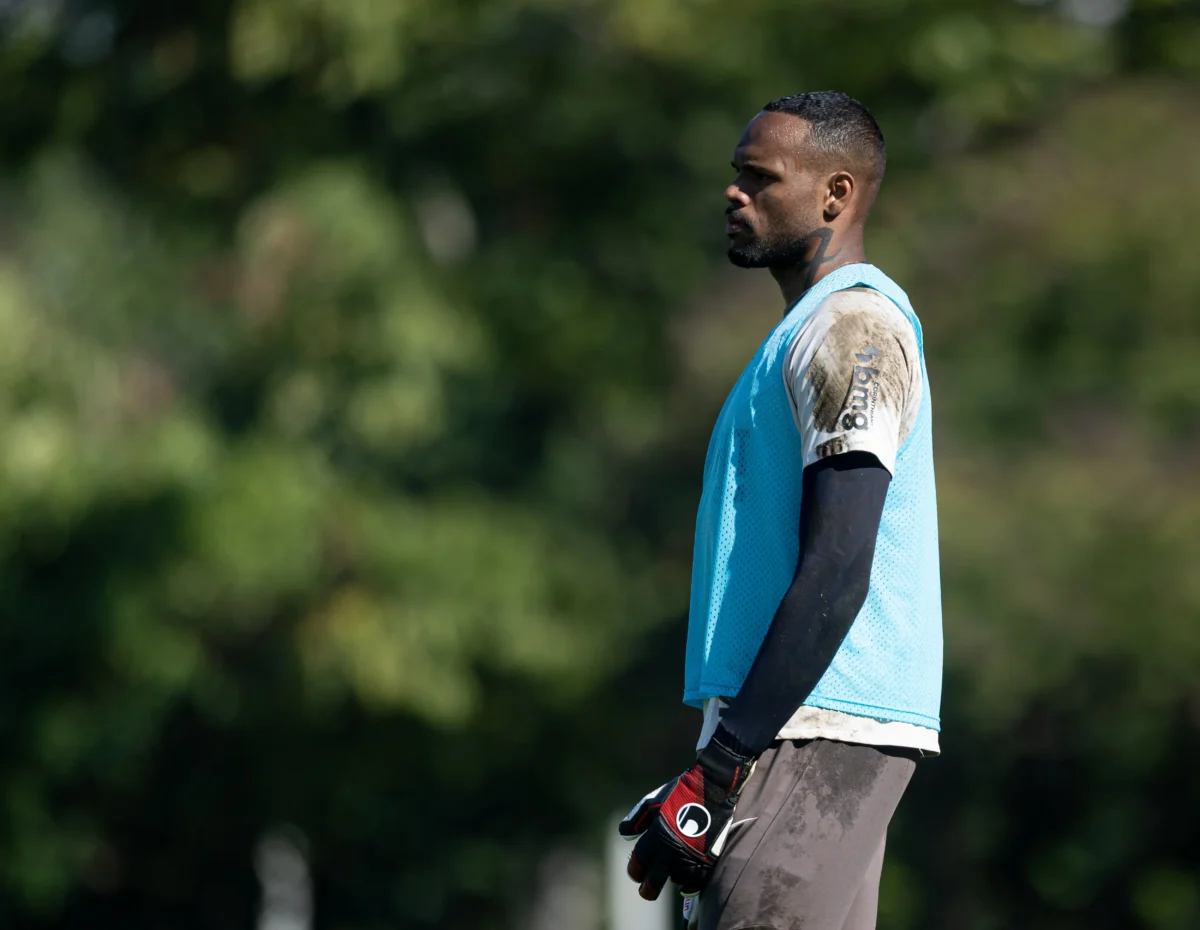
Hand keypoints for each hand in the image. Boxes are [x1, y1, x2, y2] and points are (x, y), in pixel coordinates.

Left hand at [617, 735, 753, 899]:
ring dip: (671, 876)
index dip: (635, 872)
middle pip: (653, 883)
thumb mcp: (653, 801)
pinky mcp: (706, 863)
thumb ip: (636, 819)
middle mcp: (670, 853)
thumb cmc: (680, 793)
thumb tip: (624, 835)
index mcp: (655, 838)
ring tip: (672, 869)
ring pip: (674, 880)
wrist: (711, 790)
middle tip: (646, 890)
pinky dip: (689, 880)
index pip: (638, 865)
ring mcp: (690, 860)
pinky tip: (687, 875)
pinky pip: (694, 882)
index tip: (636, 875)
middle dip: (647, 889)